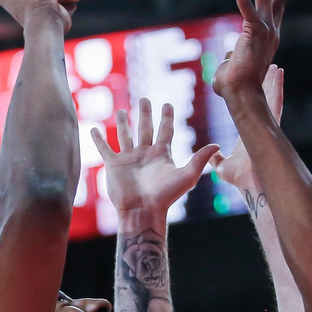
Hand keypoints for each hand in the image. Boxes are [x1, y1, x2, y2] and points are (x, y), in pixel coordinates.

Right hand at [94, 98, 219, 224]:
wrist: (142, 211)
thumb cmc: (165, 196)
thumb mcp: (187, 176)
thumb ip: (200, 159)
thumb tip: (217, 145)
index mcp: (161, 154)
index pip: (165, 131)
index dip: (167, 117)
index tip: (168, 104)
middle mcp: (145, 154)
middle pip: (145, 128)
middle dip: (145, 114)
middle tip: (145, 99)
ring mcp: (129, 159)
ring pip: (125, 136)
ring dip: (123, 123)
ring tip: (122, 111)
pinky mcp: (114, 165)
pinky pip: (105, 149)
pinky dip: (98, 139)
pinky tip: (94, 129)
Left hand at [211, 0, 299, 101]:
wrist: (241, 96)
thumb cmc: (234, 88)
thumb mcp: (232, 68)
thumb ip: (231, 58)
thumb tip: (227, 55)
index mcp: (269, 38)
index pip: (276, 9)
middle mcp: (271, 30)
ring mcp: (265, 29)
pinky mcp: (253, 30)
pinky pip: (244, 3)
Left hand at [212, 64, 282, 192]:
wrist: (248, 183)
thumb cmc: (239, 178)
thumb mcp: (222, 166)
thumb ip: (216, 159)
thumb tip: (211, 155)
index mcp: (249, 132)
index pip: (252, 109)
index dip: (253, 96)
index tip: (253, 83)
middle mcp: (260, 127)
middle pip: (264, 101)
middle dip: (266, 84)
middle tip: (268, 67)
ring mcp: (268, 126)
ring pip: (272, 99)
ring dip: (274, 82)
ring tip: (275, 66)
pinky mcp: (273, 127)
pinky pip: (276, 103)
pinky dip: (278, 87)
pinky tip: (280, 73)